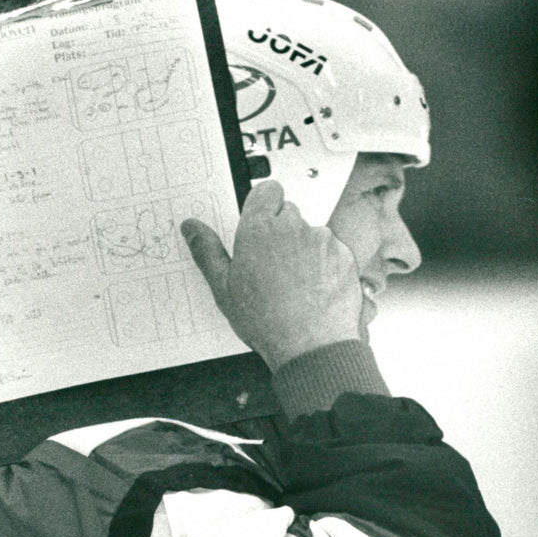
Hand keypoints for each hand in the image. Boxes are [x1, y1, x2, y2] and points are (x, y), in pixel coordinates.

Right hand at [181, 180, 361, 371]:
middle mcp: (293, 228)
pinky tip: (314, 290)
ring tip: (295, 284)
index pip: (267, 191)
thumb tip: (192, 229)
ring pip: (312, 234)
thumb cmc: (269, 321)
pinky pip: (333, 252)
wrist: (312, 346)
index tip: (260, 223)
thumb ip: (208, 252)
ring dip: (304, 250)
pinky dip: (326, 265)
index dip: (264, 205)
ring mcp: (323, 241)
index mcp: (260, 230)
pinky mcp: (344, 256)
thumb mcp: (225, 289)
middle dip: (281, 232)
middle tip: (271, 265)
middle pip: (289, 214)